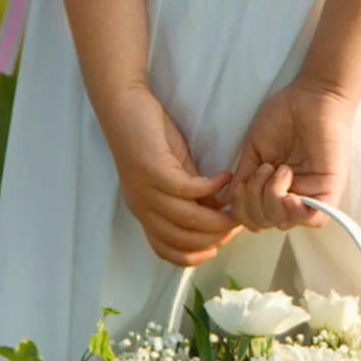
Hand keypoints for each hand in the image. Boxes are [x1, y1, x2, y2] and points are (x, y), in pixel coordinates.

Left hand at [97, 83, 237, 266]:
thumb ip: (191, 193)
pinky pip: (188, 189)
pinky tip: (225, 178)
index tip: (218, 248)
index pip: (165, 249)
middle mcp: (143, 207)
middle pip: (181, 238)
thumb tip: (215, 211)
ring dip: (217, 217)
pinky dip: (211, 188)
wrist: (122, 105)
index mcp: (144, 210)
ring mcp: (147, 190)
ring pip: (187, 218)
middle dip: (214, 236)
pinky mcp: (154, 171)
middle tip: (238, 223)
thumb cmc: (147, 135)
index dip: (192, 256)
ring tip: (237, 206)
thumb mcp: (172, 170)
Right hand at [224, 79, 356, 231]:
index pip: (254, 218)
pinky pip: (314, 219)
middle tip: (262, 170)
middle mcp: (292, 195)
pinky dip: (294, 211)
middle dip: (253, 202)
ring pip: (284, 223)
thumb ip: (243, 179)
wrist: (311, 96)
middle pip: (265, 223)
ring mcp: (311, 194)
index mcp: (274, 188)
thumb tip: (227, 205)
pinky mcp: (330, 190)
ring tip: (278, 169)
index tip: (241, 182)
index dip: (241, 209)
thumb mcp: (254, 151)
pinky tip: (288, 187)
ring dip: (271, 198)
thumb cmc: (284, 116)